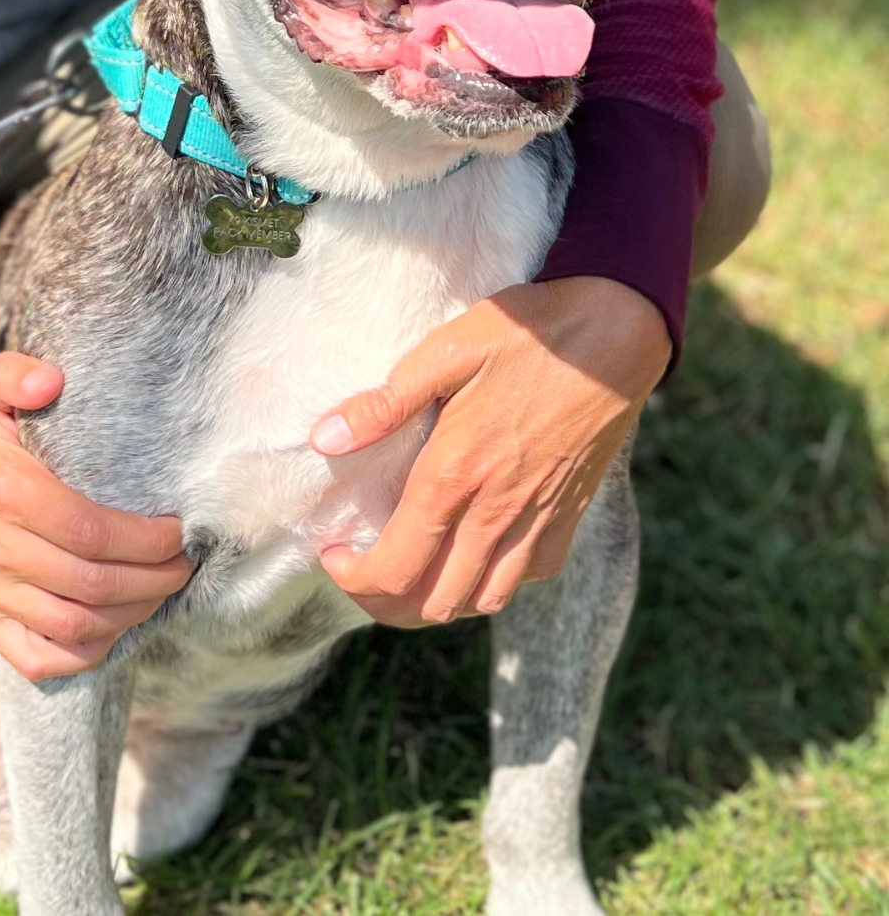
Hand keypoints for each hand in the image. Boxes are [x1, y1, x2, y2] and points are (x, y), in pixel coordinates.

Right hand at [0, 353, 192, 679]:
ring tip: (163, 588)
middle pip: (89, 584)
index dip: (144, 538)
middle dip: (153, 579)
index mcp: (2, 489)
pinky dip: (86, 653)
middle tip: (185, 563)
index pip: (88, 531)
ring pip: (71, 625)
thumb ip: (16, 373)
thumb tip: (51, 381)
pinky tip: (118, 623)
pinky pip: (37, 658)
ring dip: (131, 615)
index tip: (178, 529)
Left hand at [313, 277, 669, 627]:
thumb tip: (324, 438)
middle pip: (432, 604)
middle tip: (364, 566)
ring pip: (480, 601)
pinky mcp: (569, 516)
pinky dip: (493, 582)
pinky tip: (475, 551)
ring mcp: (538, 521)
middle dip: (385, 600)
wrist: (616, 334)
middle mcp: (496, 513)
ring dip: (438, 599)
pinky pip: (527, 579)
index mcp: (454, 475)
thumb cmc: (527, 334)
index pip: (394, 568)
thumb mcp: (446, 352)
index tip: (335, 553)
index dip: (353, 578)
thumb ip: (384, 403)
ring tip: (414, 566)